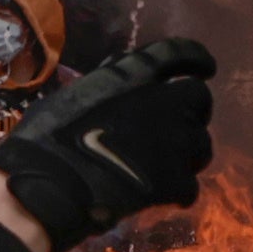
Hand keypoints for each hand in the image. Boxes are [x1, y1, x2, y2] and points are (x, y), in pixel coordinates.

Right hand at [0, 39, 218, 250]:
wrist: (50, 184)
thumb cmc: (46, 138)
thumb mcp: (74, 95)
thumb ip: (106, 84)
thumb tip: (117, 74)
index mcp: (135, 75)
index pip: (180, 53)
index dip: (197, 58)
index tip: (206, 68)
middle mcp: (163, 101)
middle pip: (200, 98)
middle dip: (193, 112)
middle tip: (176, 129)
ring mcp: (174, 141)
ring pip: (202, 145)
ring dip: (189, 155)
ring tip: (167, 168)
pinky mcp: (175, 179)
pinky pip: (190, 186)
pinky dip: (179, 192)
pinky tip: (164, 198)